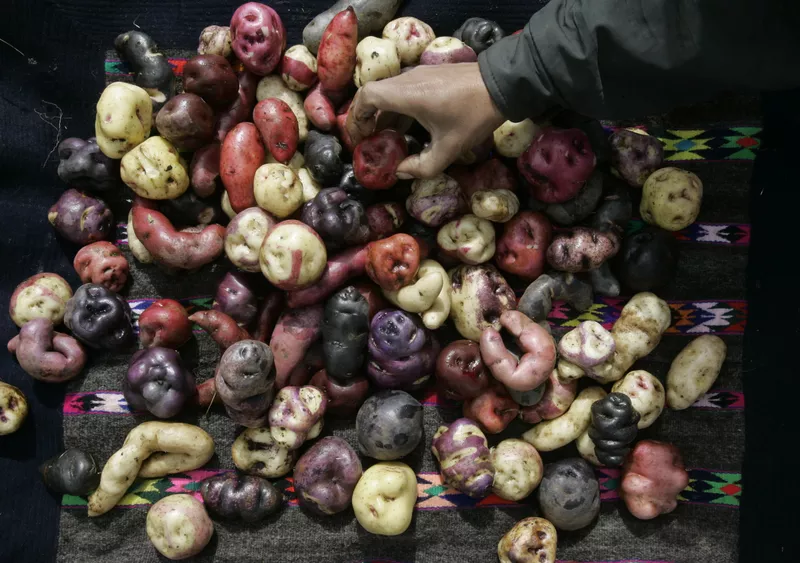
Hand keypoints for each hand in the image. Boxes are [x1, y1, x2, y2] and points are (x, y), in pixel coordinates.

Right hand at [345, 63, 504, 178]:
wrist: (502, 85)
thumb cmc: (473, 115)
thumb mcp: (449, 149)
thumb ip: (421, 166)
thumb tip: (400, 172)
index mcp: (406, 95)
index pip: (366, 97)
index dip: (357, 118)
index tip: (360, 138)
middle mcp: (408, 80)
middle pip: (373, 94)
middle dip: (365, 118)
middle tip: (366, 140)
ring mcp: (419, 75)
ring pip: (388, 93)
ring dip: (382, 115)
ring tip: (385, 139)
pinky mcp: (430, 75)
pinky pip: (403, 91)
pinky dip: (397, 108)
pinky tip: (406, 128)